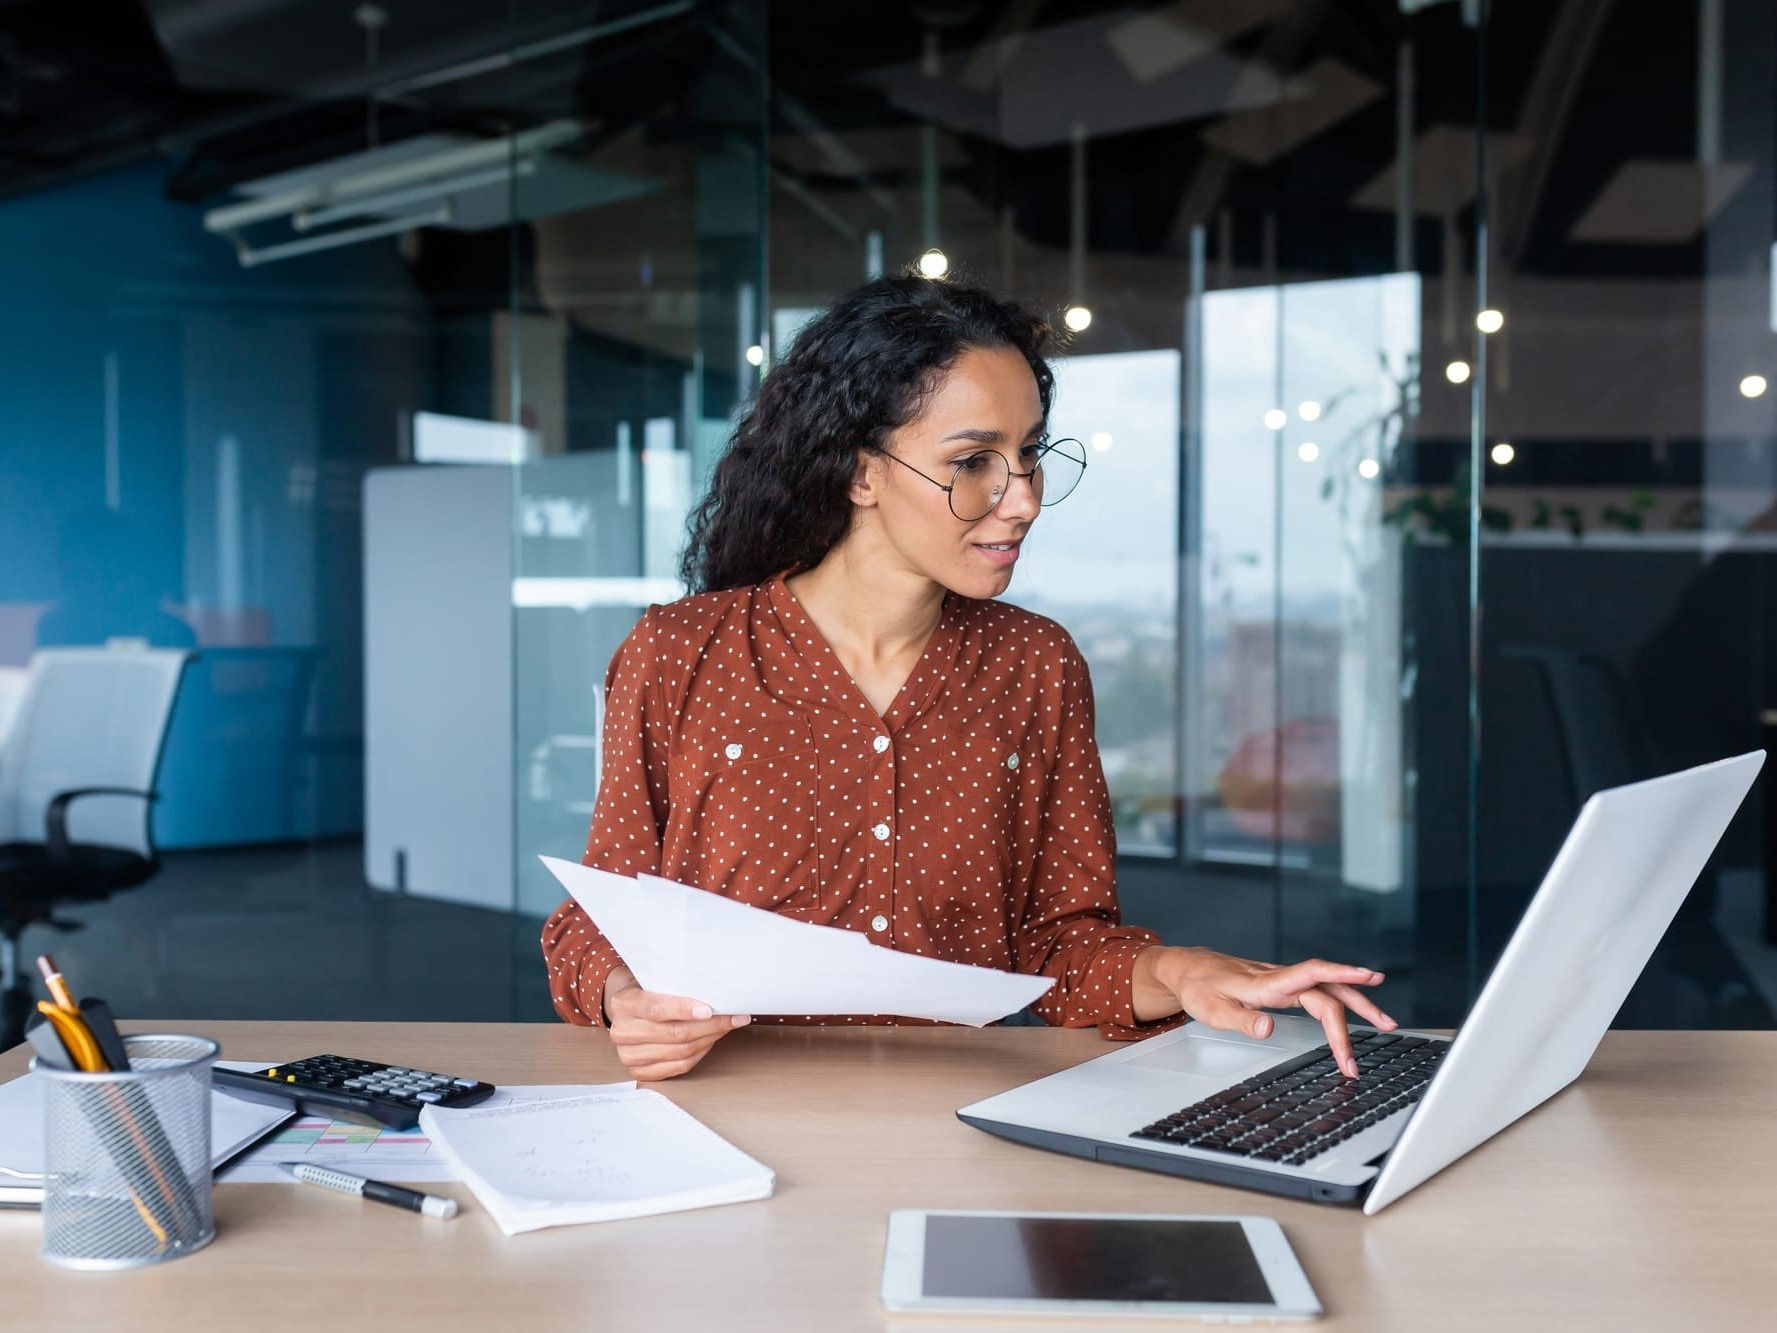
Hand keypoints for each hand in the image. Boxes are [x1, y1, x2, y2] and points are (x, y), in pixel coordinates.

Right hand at [602, 966, 750, 1080]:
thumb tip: (714, 992)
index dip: (684, 1010)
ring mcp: (629, 1055)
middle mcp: (623, 1031)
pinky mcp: (640, 1071)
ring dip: (709, 1039)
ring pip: (680, 1052)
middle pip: (673, 1033)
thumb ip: (674, 986)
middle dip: (709, 1026)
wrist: (626, 1009)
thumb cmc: (646, 991)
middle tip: (732, 1017)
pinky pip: (679, 1066)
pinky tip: (710, 1041)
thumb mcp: (653, 979)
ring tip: (725, 1027)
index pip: (656, 1008)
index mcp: (623, 1004)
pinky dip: (700, 1053)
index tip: (709, 1010)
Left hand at [1132, 947, 1395, 1077]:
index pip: (1310, 974)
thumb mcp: (1212, 1011)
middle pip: (1328, 990)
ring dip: (1358, 1005)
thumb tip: (1269, 1029)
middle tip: (1386, 1031)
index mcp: (1265, 984)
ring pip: (1328, 990)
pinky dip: (1341, 1003)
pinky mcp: (1283, 986)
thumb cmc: (1199, 990)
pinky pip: (1319, 992)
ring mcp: (1283, 981)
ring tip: (1386, 1023)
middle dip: (1358, 1011)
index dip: (1340, 974)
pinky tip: (1356, 1012)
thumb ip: (1241, 1021)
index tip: (1369, 976)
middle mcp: (1280, 979)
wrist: (1188, 969)